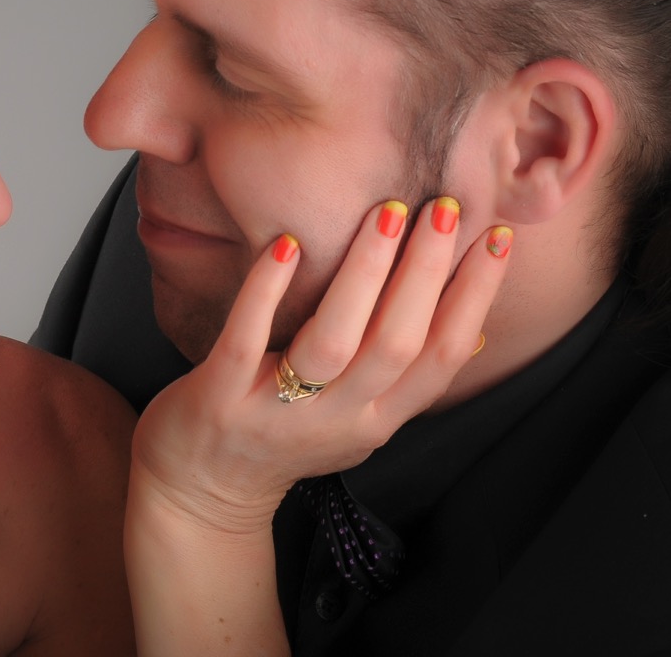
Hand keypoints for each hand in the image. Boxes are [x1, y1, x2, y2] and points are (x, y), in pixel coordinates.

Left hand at [130, 198, 510, 537]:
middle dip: (427, 273)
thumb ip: (401, 381)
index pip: (442, 358)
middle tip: (443, 207)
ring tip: (385, 214)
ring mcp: (276, 412)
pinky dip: (267, 291)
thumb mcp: (356, 420)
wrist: (201, 490)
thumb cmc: (282, 435)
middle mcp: (336, 421)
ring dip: (364, 275)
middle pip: (397, 344)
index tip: (497, 238)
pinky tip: (286, 243)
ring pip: (333, 342)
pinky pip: (246, 339)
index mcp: (377, 420)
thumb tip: (471, 330)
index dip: (475, 299)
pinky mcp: (220, 398)